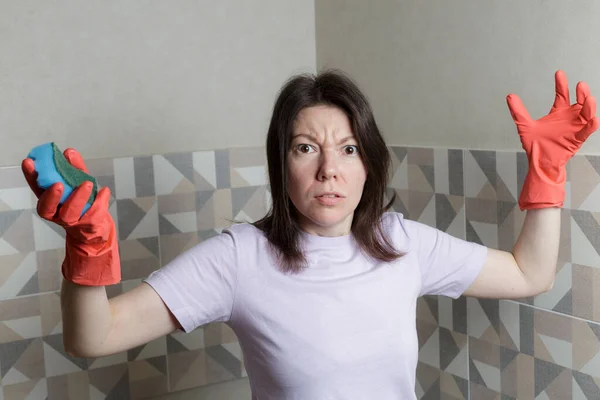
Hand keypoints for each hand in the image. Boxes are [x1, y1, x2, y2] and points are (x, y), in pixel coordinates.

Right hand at [22, 148, 120, 285]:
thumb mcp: (78, 182)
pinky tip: (105, 191)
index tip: (29, 162)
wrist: (95, 228)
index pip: (36, 188)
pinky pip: (93, 214)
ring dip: (78, 198)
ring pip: (70, 213)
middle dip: (51, 196)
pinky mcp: (87, 226)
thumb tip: (69, 152)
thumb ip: (74, 168)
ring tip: (88, 183)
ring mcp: (71, 222)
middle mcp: (56, 213)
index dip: (31, 176)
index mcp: (50, 200)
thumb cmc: (83, 203)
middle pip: (46, 209)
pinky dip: (100, 201)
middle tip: (58, 183)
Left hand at [506, 70, 599, 209]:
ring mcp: (574, 128)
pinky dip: (592, 126)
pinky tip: (594, 119)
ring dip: (589, 106)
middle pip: (579, 102)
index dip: (561, 84)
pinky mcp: (576, 140)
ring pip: (587, 114)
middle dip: (582, 93)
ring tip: (589, 98)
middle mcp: (569, 118)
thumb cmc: (535, 145)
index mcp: (558, 113)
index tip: (559, 73)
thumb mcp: (524, 126)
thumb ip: (518, 111)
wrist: (538, 162)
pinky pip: (586, 132)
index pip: (562, 94)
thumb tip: (510, 96)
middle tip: (580, 84)